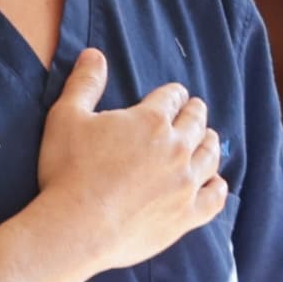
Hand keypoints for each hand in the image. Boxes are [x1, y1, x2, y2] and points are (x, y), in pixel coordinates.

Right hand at [33, 47, 223, 275]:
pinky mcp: (187, 214)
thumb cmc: (68, 170)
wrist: (78, 227)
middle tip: (195, 110)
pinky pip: (215, 197)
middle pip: (196, 123)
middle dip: (195, 113)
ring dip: (210, 144)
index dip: (172, 94)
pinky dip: (217, 186)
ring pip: (210, 156)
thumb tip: (94, 54)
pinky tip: (215, 182)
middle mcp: (177, 147)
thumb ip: (84, 84)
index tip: (172, 95)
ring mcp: (186, 182)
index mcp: (150, 120)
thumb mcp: (65, 118)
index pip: (171, 97)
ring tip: (207, 140)